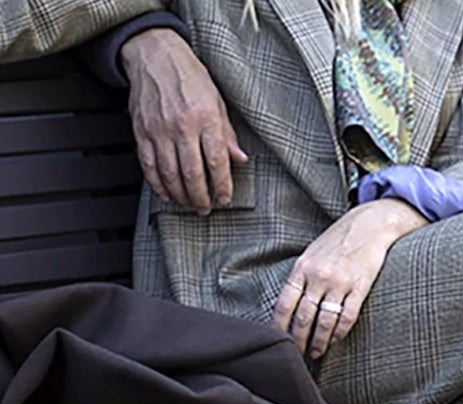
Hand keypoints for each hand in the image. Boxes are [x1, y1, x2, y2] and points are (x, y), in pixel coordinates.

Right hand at [120, 28, 247, 214]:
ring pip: (169, 174)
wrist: (154, 54)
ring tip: (189, 204)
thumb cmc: (189, 77)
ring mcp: (159, 130)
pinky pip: (149, 166)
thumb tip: (240, 160)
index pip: (217, 162)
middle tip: (205, 209)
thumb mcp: (217, 101)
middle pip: (192, 174)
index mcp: (205, 118)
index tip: (224, 199)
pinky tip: (166, 194)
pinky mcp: (141, 131)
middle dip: (200, 197)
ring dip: (180, 195)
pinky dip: (158, 185)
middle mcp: (182, 126)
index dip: (222, 186)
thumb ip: (227, 134)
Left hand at [272, 198, 427, 358]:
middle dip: (299, 339)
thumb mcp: (311, 254)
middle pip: (303, 317)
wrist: (369, 224)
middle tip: (298, 354)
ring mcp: (340, 283)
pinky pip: (347, 316)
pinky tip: (336, 339)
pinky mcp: (360, 287)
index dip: (279, 326)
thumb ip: (301, 277)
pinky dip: (340, 332)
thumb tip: (290, 306)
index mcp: (302, 268)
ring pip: (325, 321)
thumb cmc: (337, 240)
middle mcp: (318, 276)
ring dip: (320, 341)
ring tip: (317, 352)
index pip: (284, 304)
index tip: (279, 340)